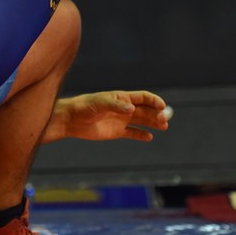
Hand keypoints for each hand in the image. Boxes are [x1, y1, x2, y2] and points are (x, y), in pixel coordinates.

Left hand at [44, 91, 168, 142]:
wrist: (71, 120)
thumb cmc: (84, 107)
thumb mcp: (99, 103)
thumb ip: (116, 105)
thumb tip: (132, 109)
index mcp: (122, 97)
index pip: (143, 97)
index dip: (154, 101)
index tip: (162, 106)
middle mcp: (124, 108)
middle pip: (145, 110)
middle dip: (156, 114)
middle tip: (164, 120)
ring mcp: (121, 120)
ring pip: (142, 121)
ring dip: (153, 123)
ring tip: (164, 126)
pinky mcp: (116, 132)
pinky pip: (132, 133)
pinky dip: (141, 135)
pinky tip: (149, 137)